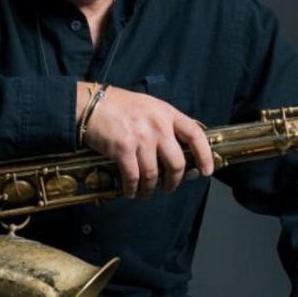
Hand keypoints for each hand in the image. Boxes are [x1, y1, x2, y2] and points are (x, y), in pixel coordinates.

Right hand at [77, 82, 212, 198]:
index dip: (205, 155)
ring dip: (150, 189)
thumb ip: (164, 124)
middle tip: (169, 187)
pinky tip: (130, 191)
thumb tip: (176, 152)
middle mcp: (157, 125)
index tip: (207, 171)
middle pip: (177, 163)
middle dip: (174, 181)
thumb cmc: (118, 106)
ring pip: (154, 174)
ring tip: (145, 192)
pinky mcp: (123, 149)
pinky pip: (133, 177)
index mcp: (166, 113)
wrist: (90, 104)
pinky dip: (132, 188)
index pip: (195, 134)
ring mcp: (141, 138)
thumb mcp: (148, 106)